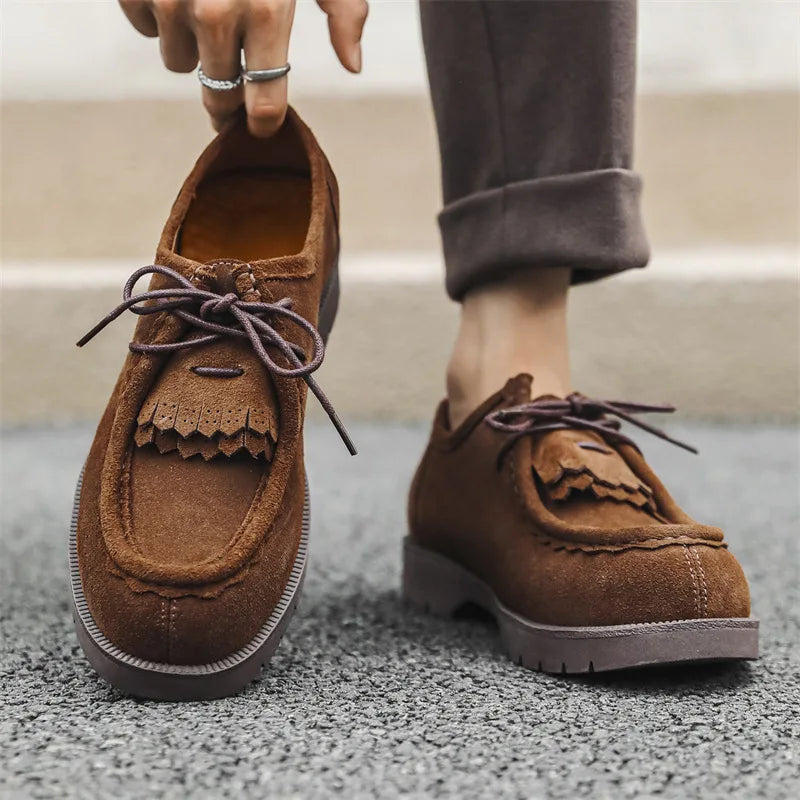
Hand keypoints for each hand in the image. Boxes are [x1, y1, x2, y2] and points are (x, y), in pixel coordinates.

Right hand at [119, 0, 367, 135]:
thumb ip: (343, 11)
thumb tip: (352, 65)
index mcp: (265, 12)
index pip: (264, 101)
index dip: (264, 122)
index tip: (263, 127)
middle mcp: (215, 14)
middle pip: (220, 95)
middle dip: (229, 96)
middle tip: (235, 87)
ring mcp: (169, 0)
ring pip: (180, 64)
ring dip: (195, 47)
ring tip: (206, 11)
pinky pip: (145, 28)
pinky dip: (159, 16)